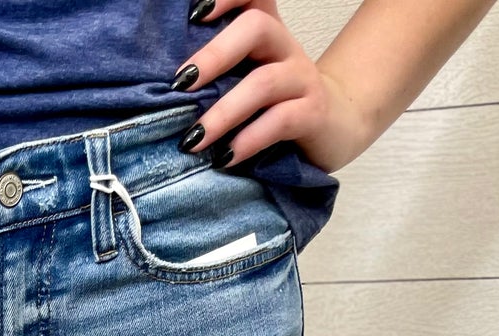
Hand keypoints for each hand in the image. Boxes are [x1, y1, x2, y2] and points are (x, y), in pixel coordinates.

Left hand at [174, 0, 373, 175]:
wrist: (334, 126)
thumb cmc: (275, 102)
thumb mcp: (247, 77)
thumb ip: (218, 72)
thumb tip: (164, 91)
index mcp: (266, 32)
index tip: (193, 14)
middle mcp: (285, 47)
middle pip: (255, 27)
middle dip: (214, 55)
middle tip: (179, 84)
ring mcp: (301, 79)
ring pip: (263, 83)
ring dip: (222, 113)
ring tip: (193, 140)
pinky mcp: (313, 113)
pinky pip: (280, 121)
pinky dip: (248, 140)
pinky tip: (226, 157)